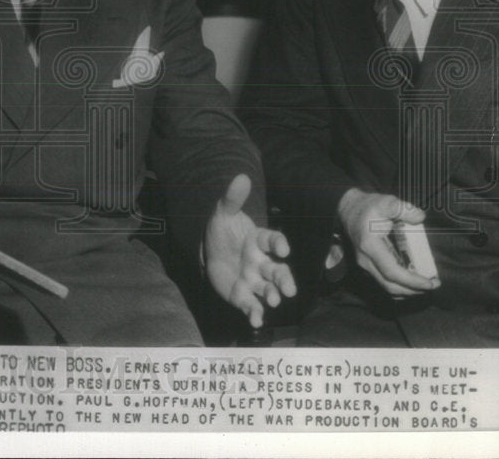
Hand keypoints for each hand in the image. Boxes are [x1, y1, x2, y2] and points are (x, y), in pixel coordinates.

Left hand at [205, 174, 297, 327]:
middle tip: (289, 289)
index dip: (279, 243)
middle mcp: (261, 262)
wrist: (210, 250)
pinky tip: (256, 321)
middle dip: (284, 279)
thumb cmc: (222, 230)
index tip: (283, 248)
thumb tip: (241, 176)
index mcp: (258, 240)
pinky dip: (255, 313)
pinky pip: (251, 304)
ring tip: (274, 301)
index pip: (272, 240)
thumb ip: (232, 198)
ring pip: (268, 288)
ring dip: (273, 295)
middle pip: (277, 270)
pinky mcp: (243, 294)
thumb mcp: (223, 212)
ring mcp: (253, 279)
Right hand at [337, 188, 438, 295]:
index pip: (392, 272)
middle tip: (434, 285)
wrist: (348, 210)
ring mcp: (365, 265)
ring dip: (408, 291)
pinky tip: (412, 283)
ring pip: (387, 287)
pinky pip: (384, 283)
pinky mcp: (368, 266)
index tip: (430, 283)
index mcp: (370, 246)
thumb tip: (420, 217)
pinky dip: (400, 287)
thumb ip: (402, 208)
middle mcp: (365, 260)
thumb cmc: (367, 207)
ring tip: (426, 285)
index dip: (412, 281)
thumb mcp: (385, 202)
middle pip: (390, 286)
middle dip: (414, 290)